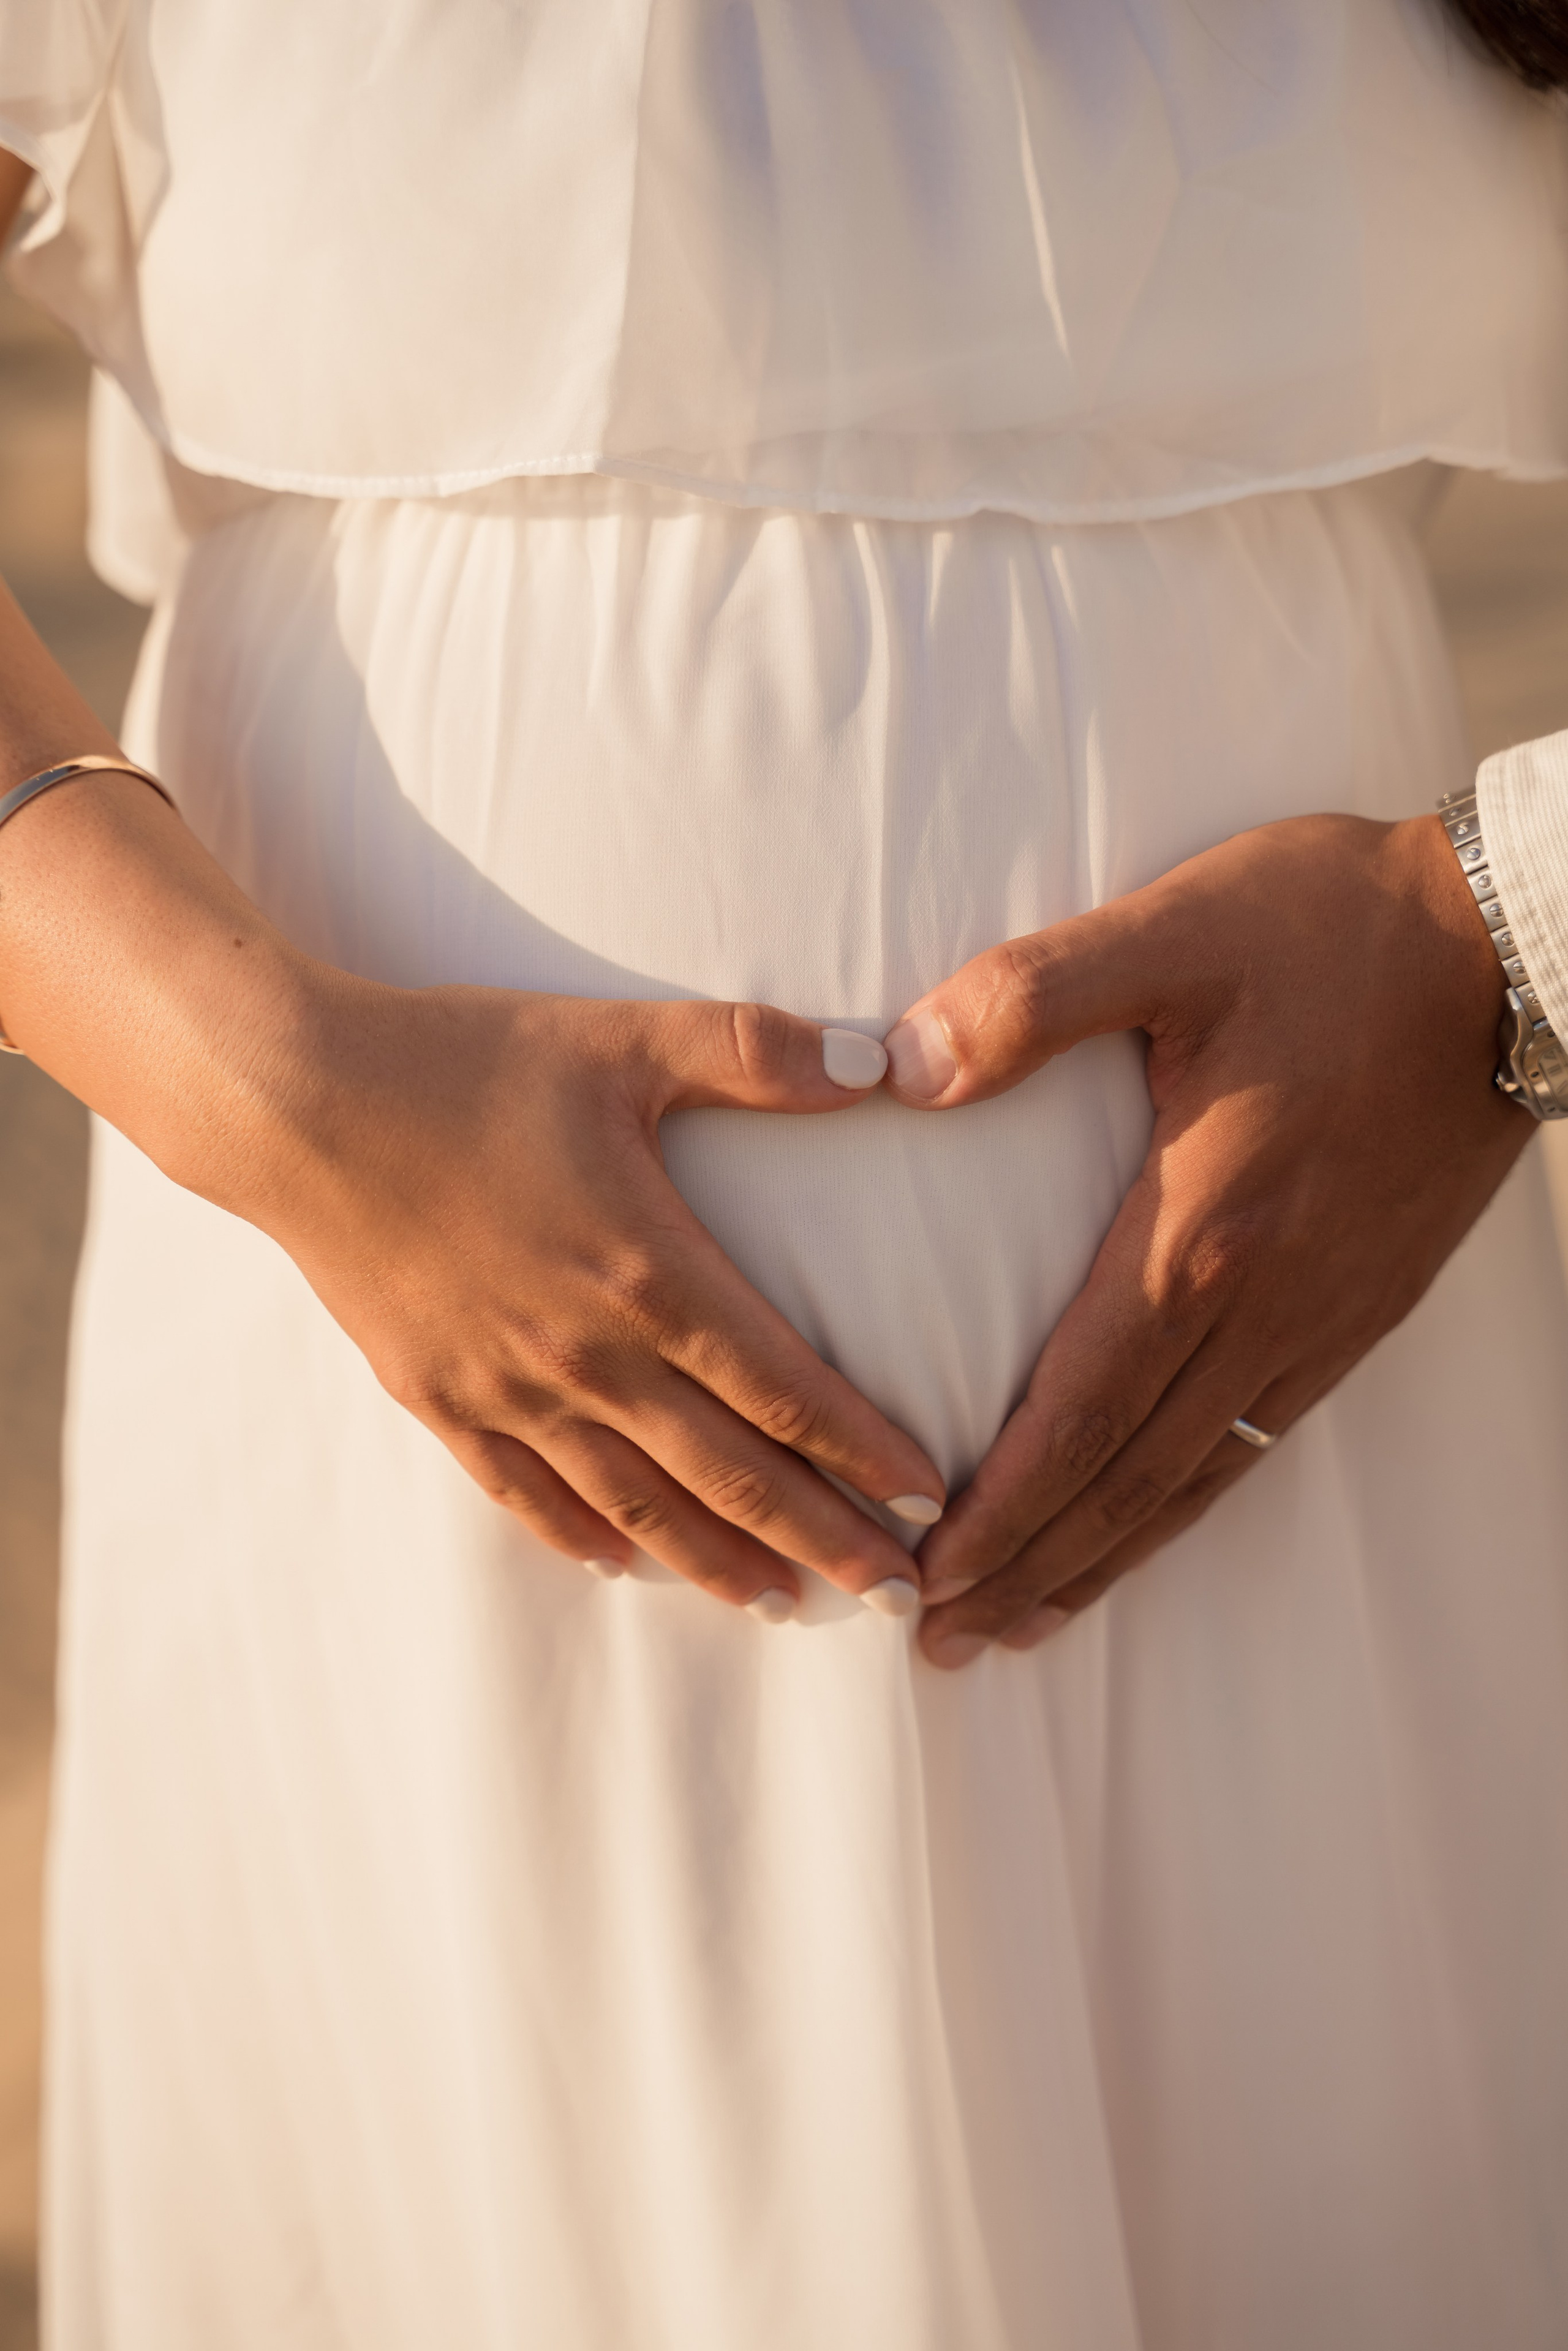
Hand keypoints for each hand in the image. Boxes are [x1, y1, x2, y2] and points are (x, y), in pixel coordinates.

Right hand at [0, 696, 940, 1623]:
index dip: (865, 1451)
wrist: (296, 1104)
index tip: (930, 1500)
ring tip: (784, 1603)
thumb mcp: (621, 1041)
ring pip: (636, 1503)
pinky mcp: (440, 1396)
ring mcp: (509, 1387)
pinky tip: (621, 1564)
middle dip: (823, 1538)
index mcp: (650, 1274)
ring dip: (717, 1559)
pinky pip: (525, 1493)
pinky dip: (582, 1536)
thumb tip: (879, 1061)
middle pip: (731, 1472)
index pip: (787, 1390)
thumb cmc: (464, 1061)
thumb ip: (755, 1052)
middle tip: (898, 1593)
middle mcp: (588, 1354)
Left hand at [879, 811, 1527, 1665]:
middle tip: (946, 1641)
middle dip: (1030, 1565)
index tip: (927, 1572)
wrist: (1505, 945)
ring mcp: (1321, 1316)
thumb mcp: (1172, 931)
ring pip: (1198, 1478)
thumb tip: (905, 1065)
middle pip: (1128, 1475)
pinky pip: (1261, 1439)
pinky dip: (1191, 1504)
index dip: (999, 1503)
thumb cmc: (1333, 930)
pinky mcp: (1363, 1306)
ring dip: (1105, 1558)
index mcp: (1199, 1227)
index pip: (1078, 1409)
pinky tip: (1151, 1527)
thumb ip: (1031, 997)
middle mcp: (1261, 1302)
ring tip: (1028, 1622)